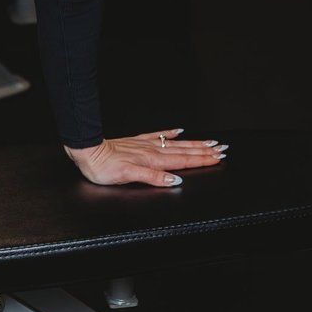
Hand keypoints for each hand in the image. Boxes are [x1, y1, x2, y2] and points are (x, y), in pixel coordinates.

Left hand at [64, 130, 224, 187]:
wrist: (89, 152)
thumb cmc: (105, 167)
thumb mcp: (129, 176)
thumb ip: (154, 178)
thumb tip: (175, 180)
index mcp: (153, 160)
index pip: (184, 161)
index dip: (202, 160)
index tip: (218, 157)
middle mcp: (153, 151)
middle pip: (185, 151)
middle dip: (205, 151)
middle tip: (222, 149)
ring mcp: (146, 145)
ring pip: (176, 144)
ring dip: (194, 144)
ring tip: (210, 142)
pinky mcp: (138, 142)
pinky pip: (159, 135)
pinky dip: (171, 133)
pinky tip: (179, 131)